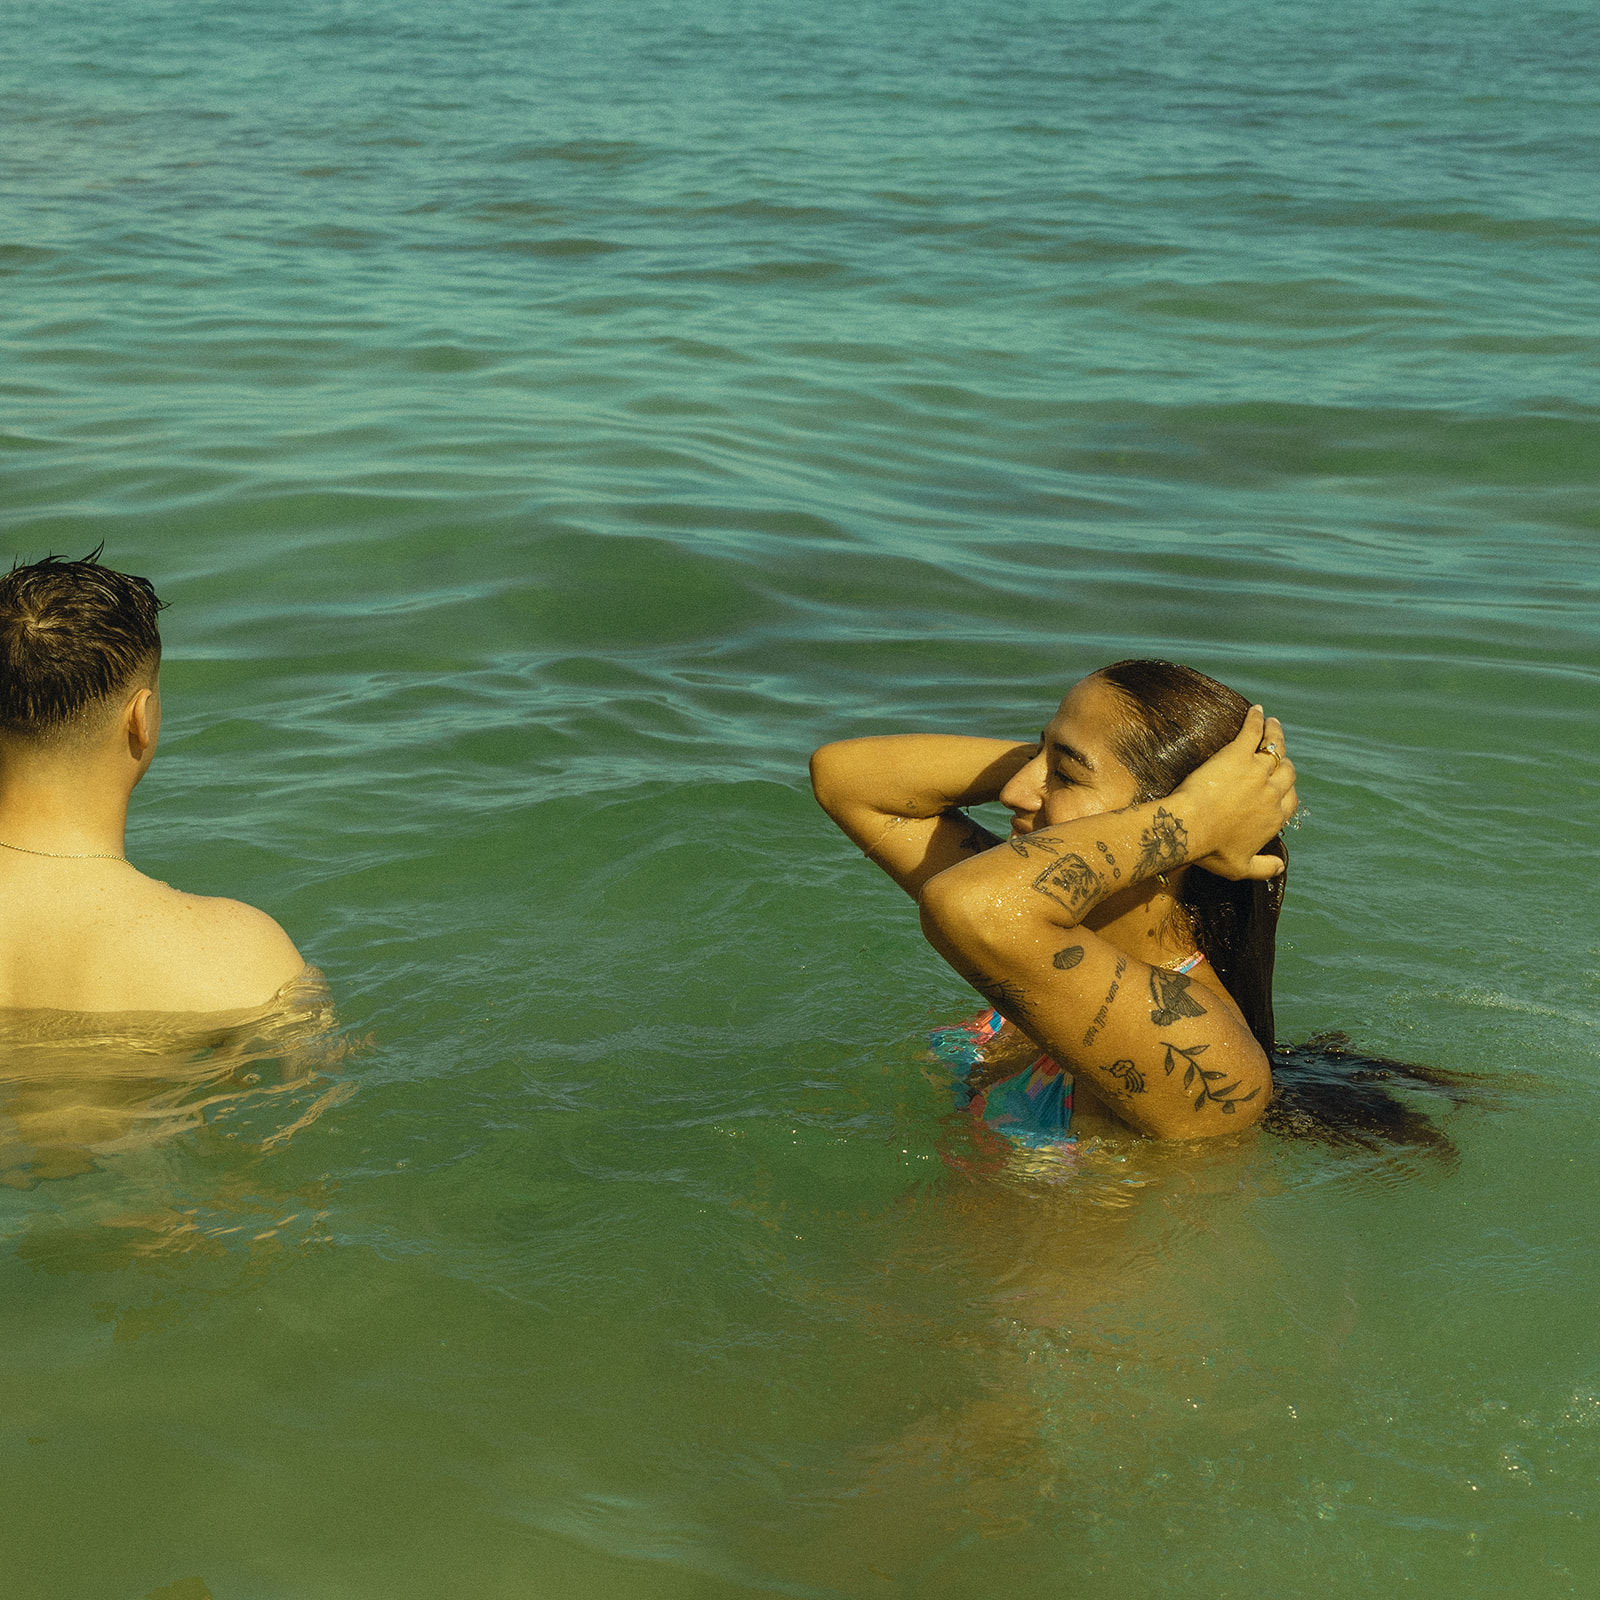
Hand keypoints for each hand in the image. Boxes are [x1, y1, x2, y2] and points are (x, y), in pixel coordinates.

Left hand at [1172, 707, 1296, 880]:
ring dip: (1276, 734)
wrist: (1190, 827)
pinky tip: (1257, 711)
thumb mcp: (1241, 868)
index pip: (1291, 800)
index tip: (1282, 787)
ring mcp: (1257, 771)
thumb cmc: (1211, 850)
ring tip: (1273, 724)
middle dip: (1284, 763)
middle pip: (1287, 772)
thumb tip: (1281, 869)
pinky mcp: (1238, 754)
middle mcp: (1272, 792)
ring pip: (1275, 747)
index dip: (1287, 792)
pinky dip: (1257, 720)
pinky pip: (1253, 732)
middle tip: (1278, 754)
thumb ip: (1265, 868)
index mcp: (1274, 817)